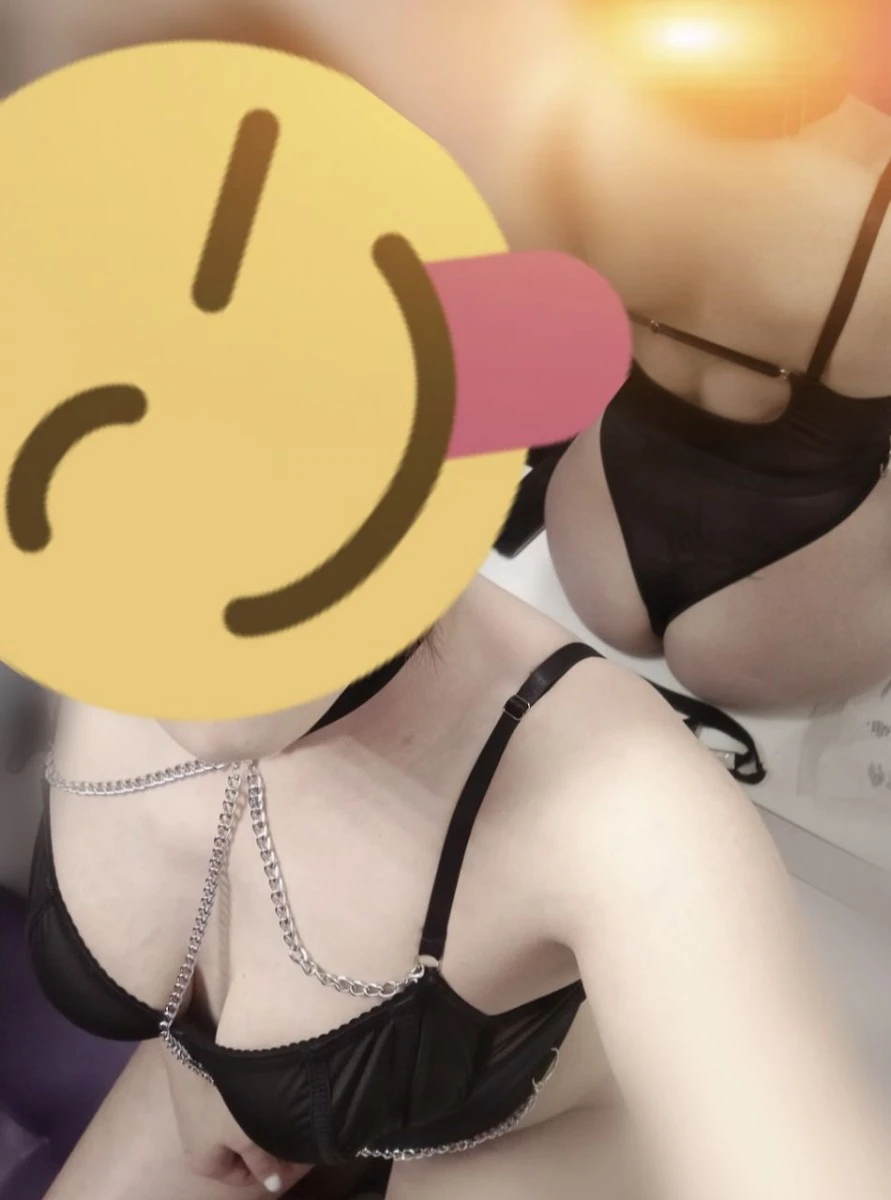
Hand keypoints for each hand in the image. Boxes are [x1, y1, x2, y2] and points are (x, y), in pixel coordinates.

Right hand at [162, 1043, 311, 1192]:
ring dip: (261, 1124)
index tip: (303, 1157)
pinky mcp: (202, 1089)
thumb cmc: (222, 1102)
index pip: (245, 1177)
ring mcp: (199, 1115)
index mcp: (204, 1163)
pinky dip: (250, 1107)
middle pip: (241, 1153)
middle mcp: (198, 1143)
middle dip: (269, 1146)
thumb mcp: (247, 1137)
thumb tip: (273, 1186)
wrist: (194, 1052)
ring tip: (287, 1113)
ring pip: (238, 1128)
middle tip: (298, 1135)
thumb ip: (262, 1163)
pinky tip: (268, 1094)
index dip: (275, 1171)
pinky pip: (231, 1108)